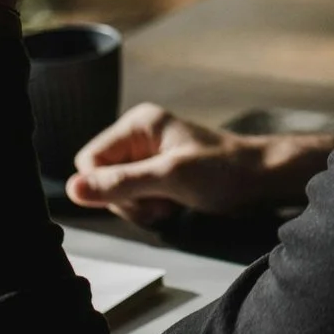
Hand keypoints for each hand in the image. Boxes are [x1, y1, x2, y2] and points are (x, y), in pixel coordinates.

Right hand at [64, 103, 331, 223]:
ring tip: (169, 205)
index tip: (137, 199)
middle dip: (125, 200)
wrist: (261, 179)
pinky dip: (148, 208)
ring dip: (138, 207)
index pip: (88, 160)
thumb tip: (71, 189)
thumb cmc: (223, 172)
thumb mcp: (170, 178)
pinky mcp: (156, 173)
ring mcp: (146, 155)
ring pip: (115, 191)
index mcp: (137, 124)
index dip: (104, 187)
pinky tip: (171, 206)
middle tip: (158, 204)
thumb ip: (121, 184)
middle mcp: (137, 136)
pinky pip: (133, 196)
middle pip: (100, 178)